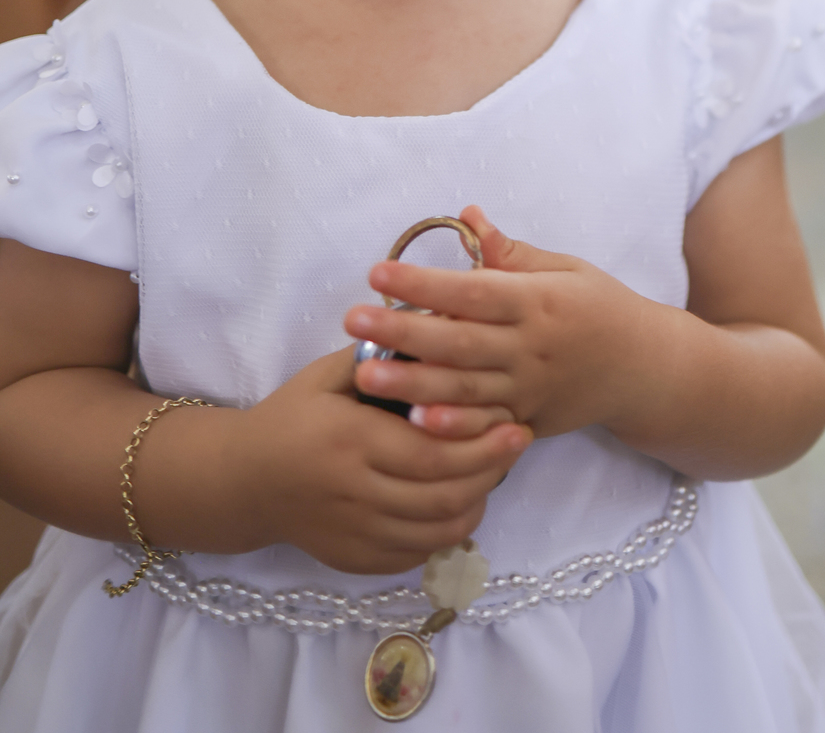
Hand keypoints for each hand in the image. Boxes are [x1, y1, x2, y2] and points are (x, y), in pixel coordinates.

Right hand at [217, 345, 531, 573]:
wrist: (245, 479)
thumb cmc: (294, 414)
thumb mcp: (331, 373)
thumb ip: (386, 356)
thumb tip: (444, 325)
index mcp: (350, 441)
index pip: (432, 452)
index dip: (482, 443)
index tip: (516, 423)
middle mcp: (353, 494)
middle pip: (442, 495)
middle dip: (490, 470)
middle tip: (517, 443)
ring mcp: (354, 534)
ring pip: (437, 531)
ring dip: (476, 501)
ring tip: (495, 470)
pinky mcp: (355, 560)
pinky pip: (417, 553)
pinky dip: (449, 531)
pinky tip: (462, 500)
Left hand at [344, 205, 649, 439]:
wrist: (644, 370)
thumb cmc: (601, 308)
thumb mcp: (566, 269)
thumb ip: (512, 252)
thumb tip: (468, 216)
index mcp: (538, 301)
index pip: (473, 290)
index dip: (424, 283)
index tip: (378, 273)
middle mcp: (531, 348)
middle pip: (458, 341)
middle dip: (402, 331)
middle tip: (352, 321)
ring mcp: (529, 391)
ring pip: (463, 389)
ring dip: (411, 383)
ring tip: (365, 374)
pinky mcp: (528, 423)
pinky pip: (485, 428)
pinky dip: (453, 427)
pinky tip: (417, 421)